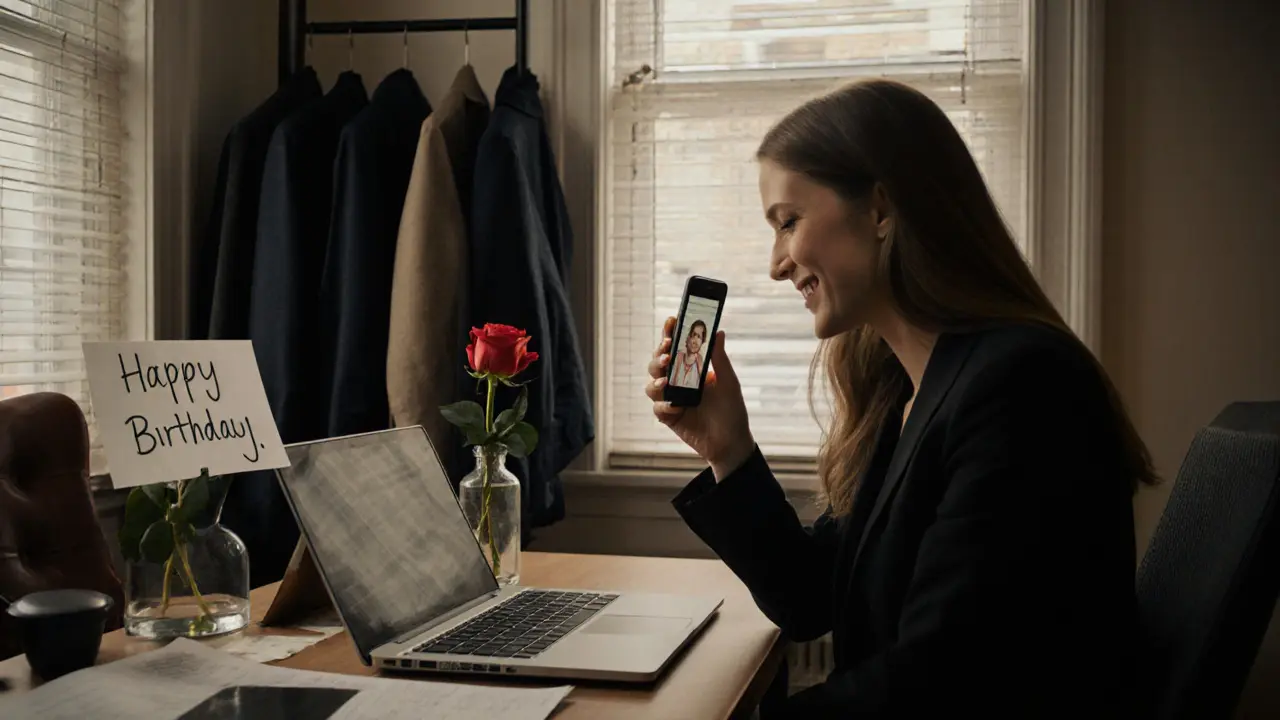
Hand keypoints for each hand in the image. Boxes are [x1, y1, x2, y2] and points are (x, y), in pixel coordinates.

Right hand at [645, 317, 754, 479]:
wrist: (730, 442)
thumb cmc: (731, 411)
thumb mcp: (729, 382)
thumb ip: (720, 359)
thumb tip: (718, 332)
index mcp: (692, 369)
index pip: (676, 347)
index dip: (670, 333)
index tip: (671, 321)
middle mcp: (678, 381)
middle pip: (658, 363)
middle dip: (658, 355)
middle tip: (667, 351)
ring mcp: (671, 398)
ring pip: (651, 384)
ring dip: (656, 378)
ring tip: (667, 379)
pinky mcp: (669, 416)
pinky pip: (658, 408)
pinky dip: (664, 405)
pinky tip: (677, 406)